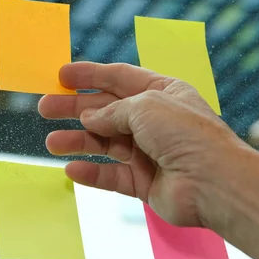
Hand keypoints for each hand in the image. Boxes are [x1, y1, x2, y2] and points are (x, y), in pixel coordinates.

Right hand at [38, 61, 246, 228]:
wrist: (213, 183)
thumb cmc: (186, 134)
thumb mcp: (145, 106)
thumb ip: (112, 110)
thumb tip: (89, 117)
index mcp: (162, 93)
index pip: (119, 78)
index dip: (89, 75)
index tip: (60, 75)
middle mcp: (154, 121)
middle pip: (106, 111)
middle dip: (74, 108)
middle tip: (45, 108)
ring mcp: (148, 152)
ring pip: (104, 144)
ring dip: (77, 141)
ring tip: (51, 142)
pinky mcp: (144, 182)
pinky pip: (111, 175)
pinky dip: (91, 173)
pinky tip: (71, 169)